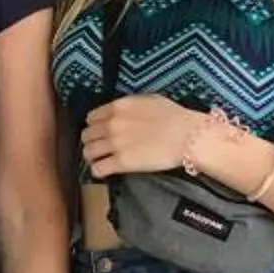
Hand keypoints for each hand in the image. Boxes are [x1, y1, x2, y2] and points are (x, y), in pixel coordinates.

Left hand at [77, 94, 204, 180]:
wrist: (187, 135)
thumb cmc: (175, 117)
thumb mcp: (150, 100)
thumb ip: (131, 105)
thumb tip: (124, 110)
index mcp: (118, 107)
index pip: (91, 118)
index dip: (94, 126)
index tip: (98, 133)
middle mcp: (112, 124)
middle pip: (86, 135)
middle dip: (91, 142)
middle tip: (98, 148)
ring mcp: (115, 144)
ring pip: (88, 152)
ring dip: (92, 157)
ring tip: (99, 161)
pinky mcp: (121, 162)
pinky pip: (97, 169)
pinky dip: (98, 172)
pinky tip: (104, 172)